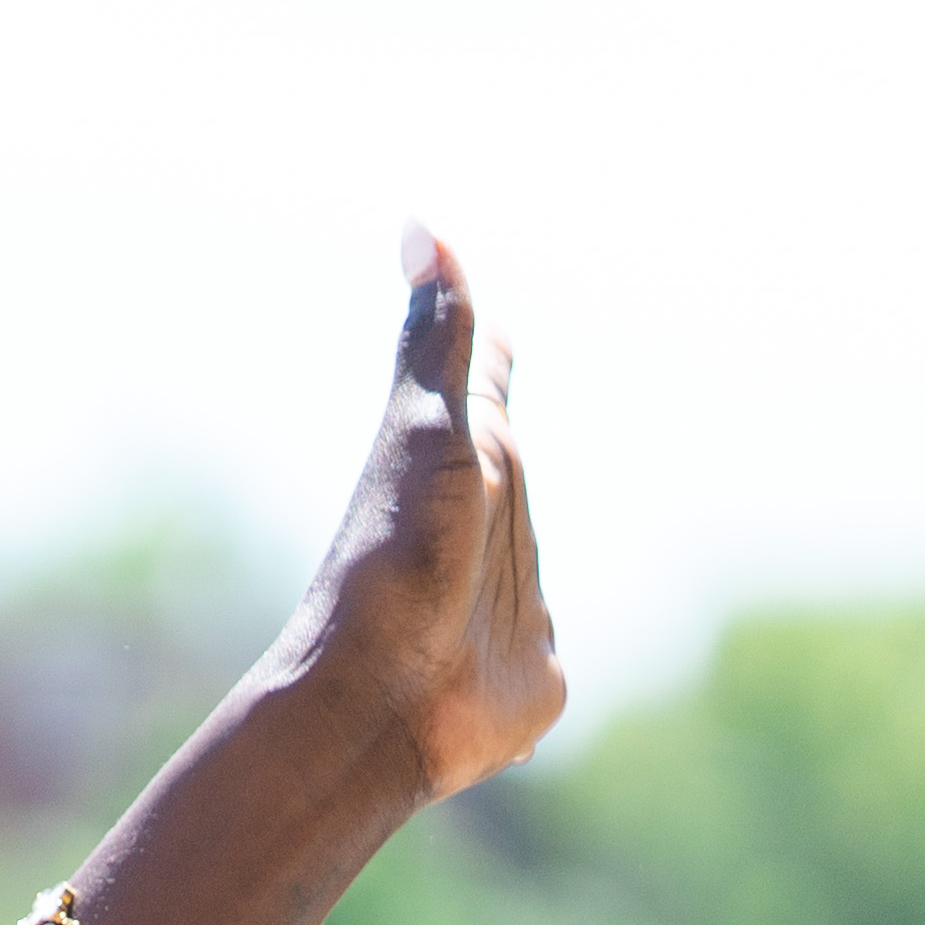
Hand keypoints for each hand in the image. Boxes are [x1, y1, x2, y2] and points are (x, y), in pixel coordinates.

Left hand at [250, 231, 565, 805]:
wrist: (379, 699)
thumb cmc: (397, 559)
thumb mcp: (425, 437)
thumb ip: (437, 343)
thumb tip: (418, 225)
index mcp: (469, 464)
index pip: (482, 392)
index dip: (491, 355)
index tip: (495, 324)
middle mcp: (483, 529)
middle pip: (506, 470)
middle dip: (502, 438)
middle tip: (499, 399)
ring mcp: (505, 602)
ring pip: (526, 562)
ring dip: (521, 549)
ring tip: (504, 528)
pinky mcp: (526, 671)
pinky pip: (544, 649)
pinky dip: (539, 651)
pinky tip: (516, 670)